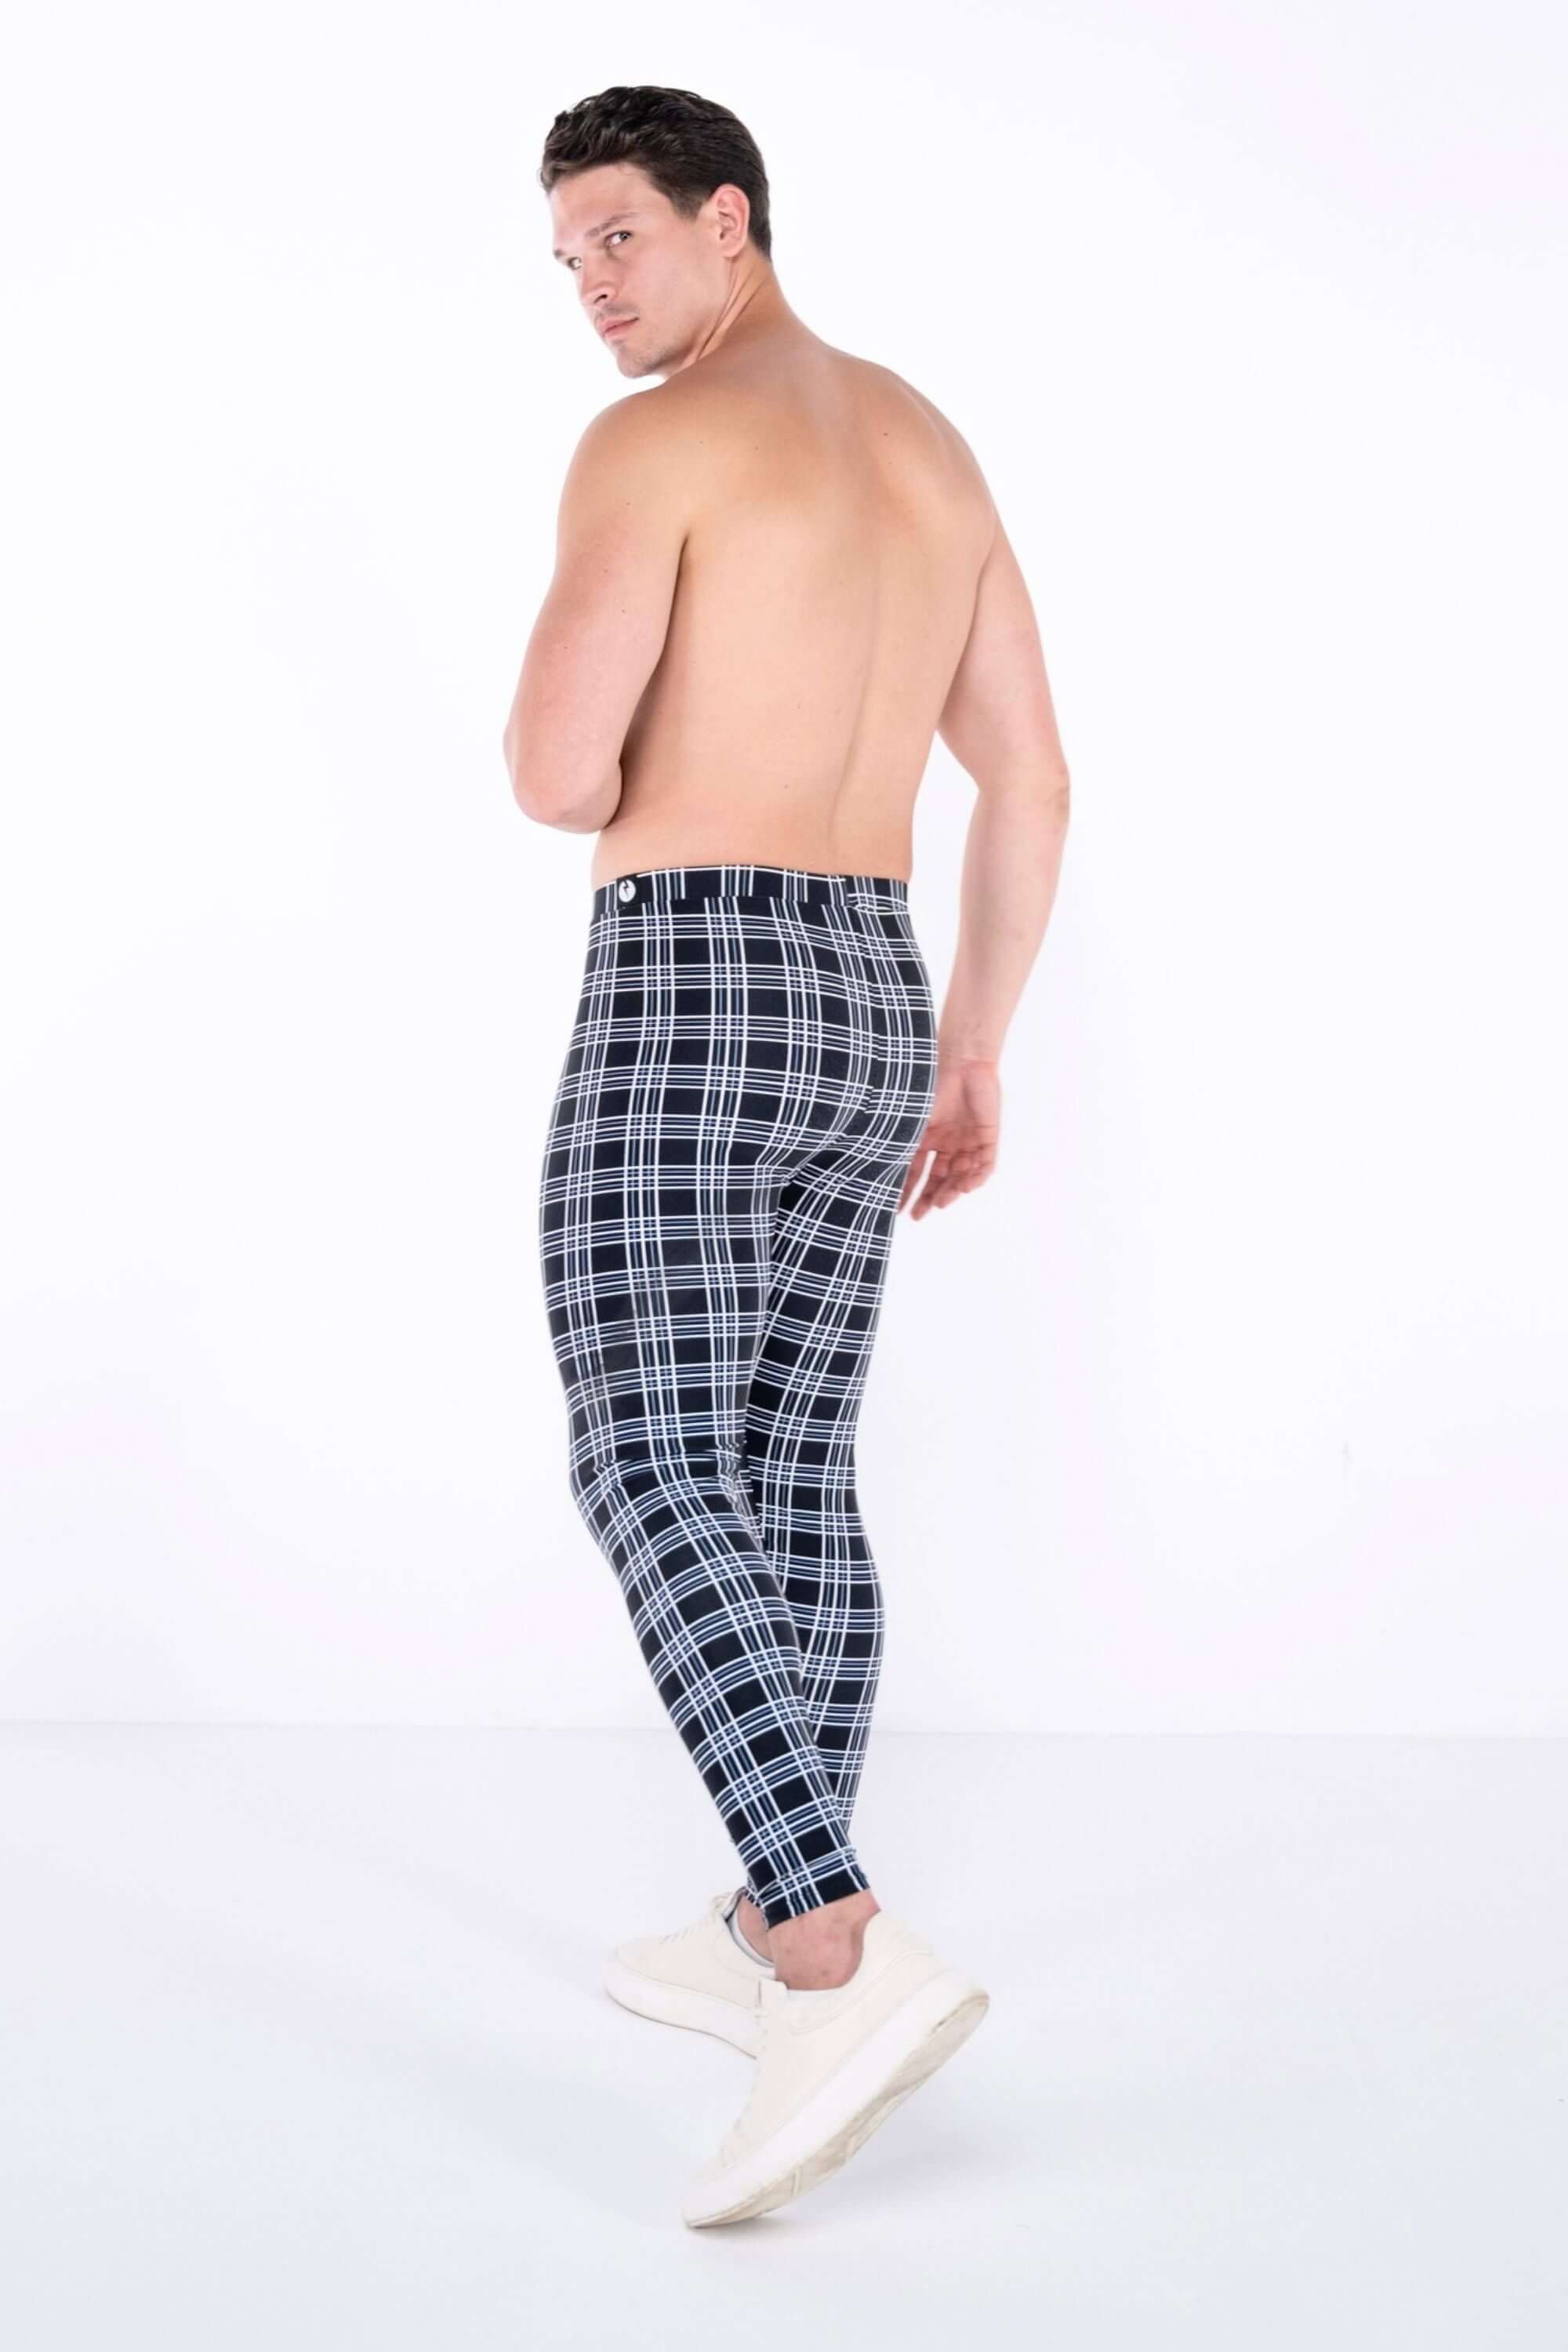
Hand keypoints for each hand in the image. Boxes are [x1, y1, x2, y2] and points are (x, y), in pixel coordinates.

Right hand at [898, 1058, 999, 1217]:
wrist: (962, 1061)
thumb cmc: (931, 1085)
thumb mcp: (911, 1119)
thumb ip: (901, 1144)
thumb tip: (877, 1171)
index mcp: (926, 1138)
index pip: (915, 1172)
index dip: (906, 1191)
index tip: (896, 1210)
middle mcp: (946, 1143)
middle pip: (938, 1179)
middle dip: (928, 1198)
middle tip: (918, 1215)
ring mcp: (967, 1141)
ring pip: (961, 1175)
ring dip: (951, 1191)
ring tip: (941, 1203)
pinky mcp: (987, 1136)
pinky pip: (985, 1165)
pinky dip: (976, 1178)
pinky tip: (966, 1187)